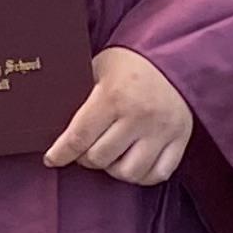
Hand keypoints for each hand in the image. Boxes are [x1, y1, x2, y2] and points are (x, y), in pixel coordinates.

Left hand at [43, 45, 193, 186]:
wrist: (173, 56)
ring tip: (110, 156)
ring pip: (128, 173)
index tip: (52, 159)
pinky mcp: (181, 139)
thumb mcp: (99, 68)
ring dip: (113, 169)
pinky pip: (158, 174)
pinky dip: (142, 176)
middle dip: (86, 158)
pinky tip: (132, 163)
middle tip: (84, 150)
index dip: (61, 153)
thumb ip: (79, 94)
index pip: (79, 137)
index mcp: (114, 96)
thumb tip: (51, 120)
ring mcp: (162, 130)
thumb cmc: (130, 64)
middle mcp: (139, 116)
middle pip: (100, 158)